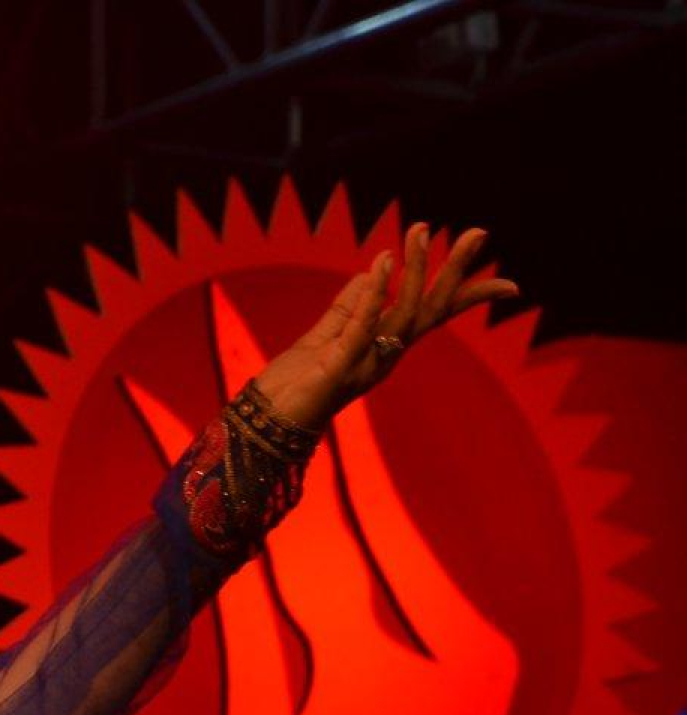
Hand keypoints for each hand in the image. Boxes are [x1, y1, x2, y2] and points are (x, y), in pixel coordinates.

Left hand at [254, 223, 519, 425]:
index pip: (433, 316)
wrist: (264, 424)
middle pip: (430, 310)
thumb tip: (374, 269)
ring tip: (420, 231)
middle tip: (477, 232)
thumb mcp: (325, 337)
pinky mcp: (337, 367)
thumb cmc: (293, 385)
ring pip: (402, 313)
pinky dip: (373, 294)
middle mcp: (383, 356)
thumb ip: (349, 307)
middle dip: (455, 272)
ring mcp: (363, 362)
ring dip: (413, 270)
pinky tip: (382, 263)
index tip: (509, 283)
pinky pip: (361, 326)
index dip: (468, 297)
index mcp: (384, 347)